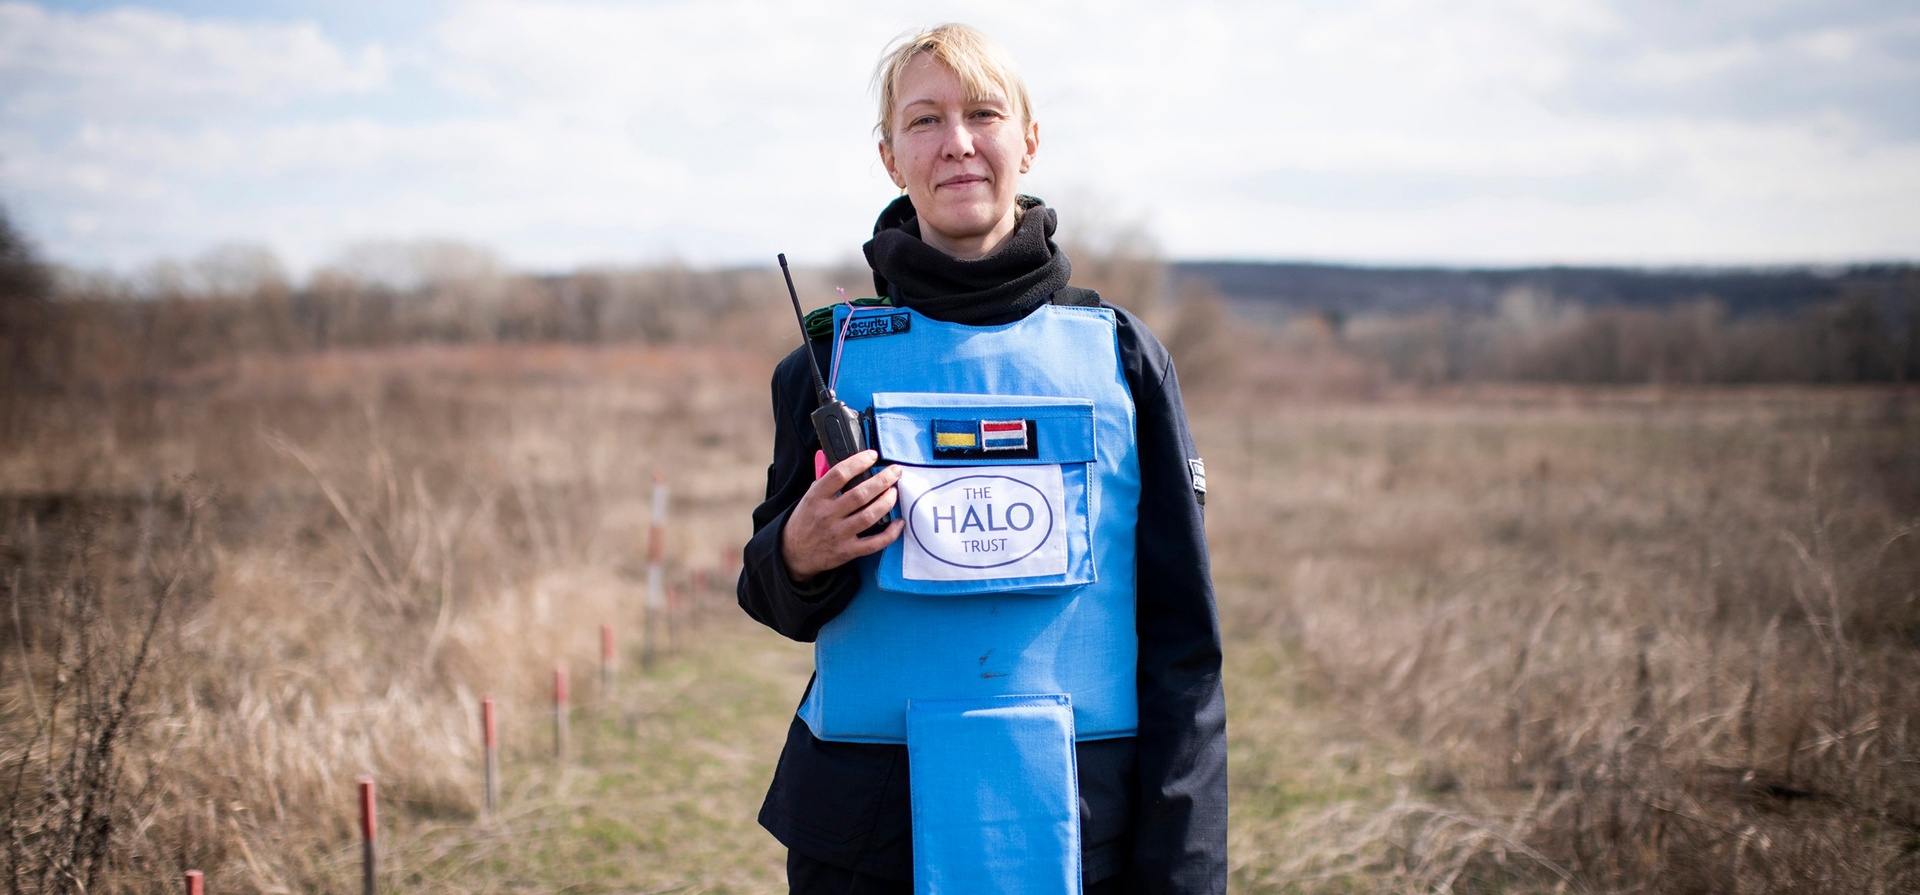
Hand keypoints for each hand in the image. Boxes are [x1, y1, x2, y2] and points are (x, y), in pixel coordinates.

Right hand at [781, 450, 904, 580]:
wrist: (793, 553)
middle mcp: (827, 515)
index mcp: (816, 497)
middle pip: (860, 494)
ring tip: (895, 492)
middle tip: (895, 471)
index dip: (858, 462)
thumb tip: (851, 465)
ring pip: (869, 516)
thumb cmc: (805, 520)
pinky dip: (890, 533)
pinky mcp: (847, 551)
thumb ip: (827, 481)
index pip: (839, 474)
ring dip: (887, 502)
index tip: (873, 456)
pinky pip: (873, 543)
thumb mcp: (809, 496)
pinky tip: (899, 522)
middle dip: (882, 480)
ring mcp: (838, 534)